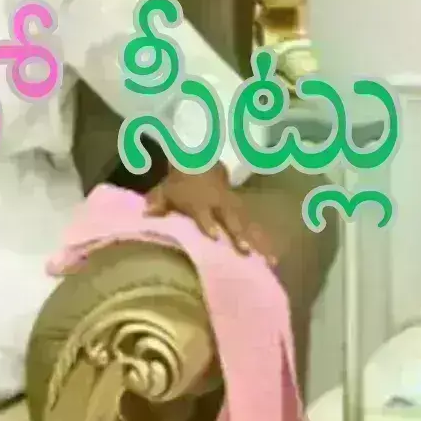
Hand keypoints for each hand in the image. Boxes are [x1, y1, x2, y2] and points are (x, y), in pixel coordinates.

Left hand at [146, 165, 275, 262]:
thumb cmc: (181, 183)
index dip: (207, 223)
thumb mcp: (165, 190)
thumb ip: (157, 202)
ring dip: (258, 242)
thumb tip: (146, 213)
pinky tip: (274, 258)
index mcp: (199, 201)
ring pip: (248, 225)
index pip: (203, 212)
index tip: (213, 236)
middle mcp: (219, 204)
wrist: (202, 160)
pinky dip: (265, 242)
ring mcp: (233, 208)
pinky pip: (255, 227)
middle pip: (231, 220)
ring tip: (269, 260)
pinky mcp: (243, 212)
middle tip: (246, 251)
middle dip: (238, 235)